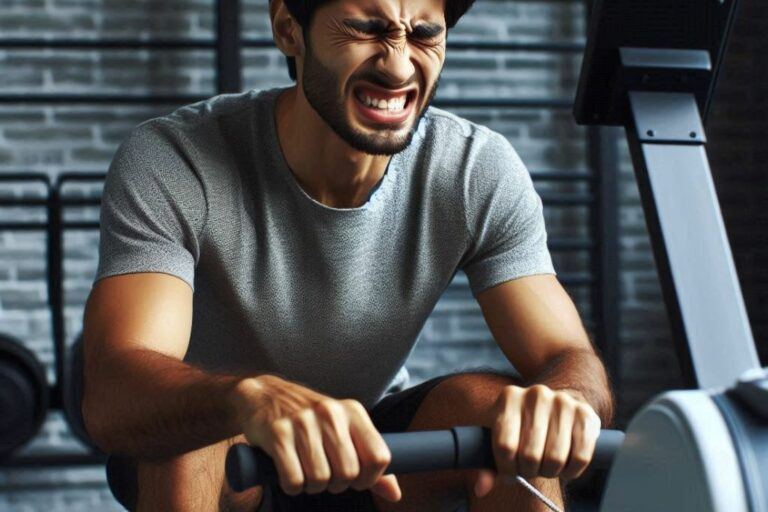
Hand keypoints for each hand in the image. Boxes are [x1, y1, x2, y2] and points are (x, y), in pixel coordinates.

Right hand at [232, 375, 400, 500]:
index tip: (356, 479)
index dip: (370, 478)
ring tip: (306, 472)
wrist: (264, 394)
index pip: (379, 456)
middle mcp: (331, 413)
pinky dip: (292, 486)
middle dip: (337, 484)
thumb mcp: (343, 430)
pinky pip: (293, 479)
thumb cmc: (310, 419)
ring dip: (313, 486)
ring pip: (321, 479)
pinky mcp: (277, 433)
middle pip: (349, 473)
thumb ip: (369, 460)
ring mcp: (303, 422)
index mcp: (353, 411)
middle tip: (326, 475)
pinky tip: (289, 473)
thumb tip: (395, 494)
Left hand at [474, 384, 600, 497]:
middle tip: (530, 468)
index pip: (504, 446)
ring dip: (550, 472)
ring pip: (555, 458)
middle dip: (529, 471)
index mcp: (509, 397)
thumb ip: (487, 465)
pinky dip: (571, 471)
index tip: (510, 472)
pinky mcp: (585, 414)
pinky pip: (580, 457)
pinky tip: (564, 466)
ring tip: (546, 465)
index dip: (507, 468)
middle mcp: (536, 394)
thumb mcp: (501, 437)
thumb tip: (481, 488)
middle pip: (530, 455)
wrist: (556, 405)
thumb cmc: (523, 427)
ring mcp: (562, 402)